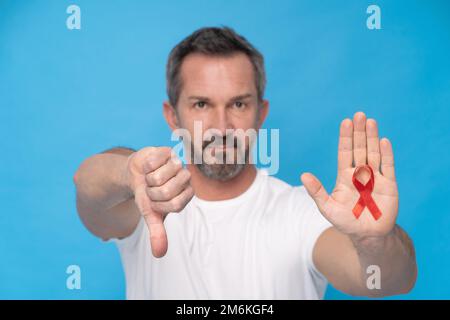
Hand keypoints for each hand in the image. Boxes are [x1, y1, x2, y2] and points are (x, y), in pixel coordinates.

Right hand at [125, 146, 193, 256]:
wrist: (137, 174)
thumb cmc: (147, 194)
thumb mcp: (151, 215)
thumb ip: (157, 233)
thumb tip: (159, 254)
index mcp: (186, 194)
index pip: (175, 204)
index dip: (159, 204)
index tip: (155, 201)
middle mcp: (186, 178)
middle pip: (168, 191)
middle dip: (152, 192)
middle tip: (151, 188)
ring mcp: (178, 163)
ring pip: (161, 176)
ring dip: (148, 179)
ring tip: (150, 177)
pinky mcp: (167, 151)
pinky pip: (154, 162)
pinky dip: (146, 167)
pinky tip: (149, 166)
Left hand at [301, 112, 398, 240]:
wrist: (367, 236)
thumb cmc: (346, 222)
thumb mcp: (328, 208)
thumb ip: (317, 191)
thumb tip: (303, 175)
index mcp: (345, 176)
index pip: (345, 152)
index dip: (345, 137)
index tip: (345, 122)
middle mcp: (360, 173)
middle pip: (359, 148)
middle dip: (359, 132)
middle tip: (359, 114)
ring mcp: (375, 177)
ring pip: (373, 153)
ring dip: (372, 137)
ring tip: (371, 121)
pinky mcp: (389, 184)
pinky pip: (388, 166)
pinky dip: (386, 154)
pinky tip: (383, 141)